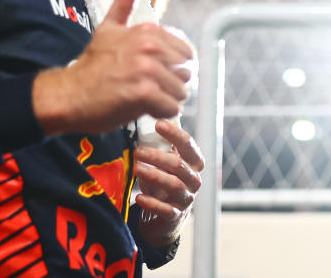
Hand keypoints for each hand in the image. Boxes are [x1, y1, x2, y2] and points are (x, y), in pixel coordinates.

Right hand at [32, 0, 194, 134]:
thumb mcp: (109, 27)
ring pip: (181, 92)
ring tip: (145, 99)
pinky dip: (161, 114)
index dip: (174, 67)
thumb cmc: (92, 65)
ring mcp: (147, 69)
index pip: (186, 53)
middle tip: (149, 88)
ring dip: (167, 101)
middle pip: (187, 73)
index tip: (155, 73)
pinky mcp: (144, 93)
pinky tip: (144, 109)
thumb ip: (125, 0)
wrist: (70, 94)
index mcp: (148, 31)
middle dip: (172, 84)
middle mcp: (150, 46)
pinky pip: (171, 108)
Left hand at [134, 118, 203, 247]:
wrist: (165, 218)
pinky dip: (152, 203)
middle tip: (137, 151)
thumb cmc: (164, 181)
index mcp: (193, 162)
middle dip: (157, 157)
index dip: (174, 134)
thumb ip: (164, 143)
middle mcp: (194, 180)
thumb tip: (153, 111)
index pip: (188, 144)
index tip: (158, 124)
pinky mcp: (175, 216)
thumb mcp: (167, 161)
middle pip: (178, 165)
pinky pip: (166, 210)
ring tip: (136, 169)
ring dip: (154, 176)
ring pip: (174, 185)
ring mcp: (186, 199)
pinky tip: (139, 198)